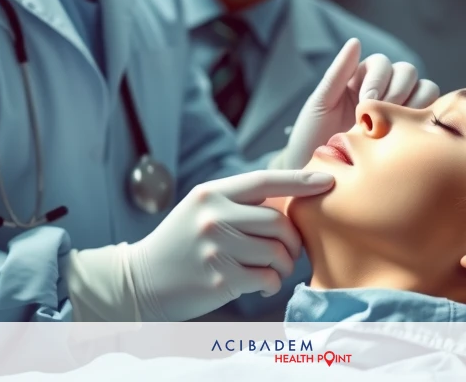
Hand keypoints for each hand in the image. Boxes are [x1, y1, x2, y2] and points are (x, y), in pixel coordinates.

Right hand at [126, 169, 333, 320]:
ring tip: (270, 269)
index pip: (265, 180)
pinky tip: (260, 285)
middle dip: (292, 240)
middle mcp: (214, 217)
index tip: (326, 181)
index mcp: (211, 194)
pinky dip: (271, 284)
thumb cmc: (180, 244)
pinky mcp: (220, 279)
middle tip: (287, 251)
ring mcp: (216, 248)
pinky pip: (267, 279)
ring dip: (283, 265)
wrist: (139, 280)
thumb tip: (289, 203)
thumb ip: (238, 203)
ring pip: (277, 253)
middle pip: (278, 222)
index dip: (300, 180)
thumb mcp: (201, 210)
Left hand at [274, 39, 439, 170]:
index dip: (378, 80)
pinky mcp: (412, 129)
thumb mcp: (321, 103)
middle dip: (397, 90)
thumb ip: (338, 73)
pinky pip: (430, 114)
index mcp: (361, 78)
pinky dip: (425, 119)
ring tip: (393, 126)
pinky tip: (406, 135)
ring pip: (425, 89)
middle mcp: (384, 89)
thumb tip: (355, 41)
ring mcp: (400, 109)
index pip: (383, 63)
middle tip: (380, 116)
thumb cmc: (314, 136)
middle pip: (407, 72)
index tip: (366, 103)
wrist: (318, 175)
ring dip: (414, 103)